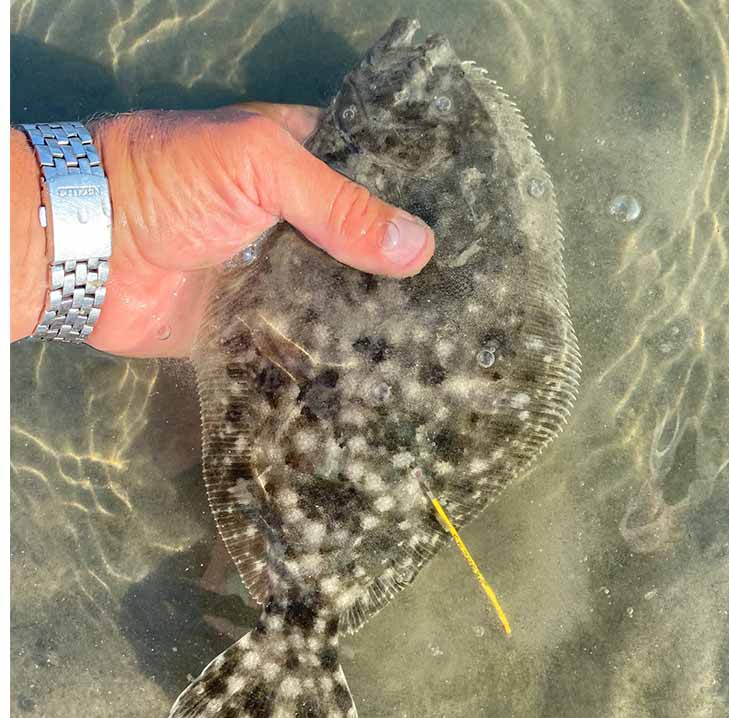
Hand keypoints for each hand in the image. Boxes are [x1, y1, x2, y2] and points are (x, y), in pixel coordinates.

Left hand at [12, 104, 434, 357]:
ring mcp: (277, 275)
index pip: (372, 175)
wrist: (86, 250)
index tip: (467, 228)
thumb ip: (338, 204)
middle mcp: (294, 220)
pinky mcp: (257, 325)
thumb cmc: (169, 182)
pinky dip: (336, 352)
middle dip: (401, 267)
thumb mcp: (258, 166)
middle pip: (361, 242)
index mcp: (298, 162)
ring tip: (440, 337)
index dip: (414, 198)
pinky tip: (383, 369)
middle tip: (465, 294)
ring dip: (375, 315)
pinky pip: (306, 340)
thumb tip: (420, 248)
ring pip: (340, 296)